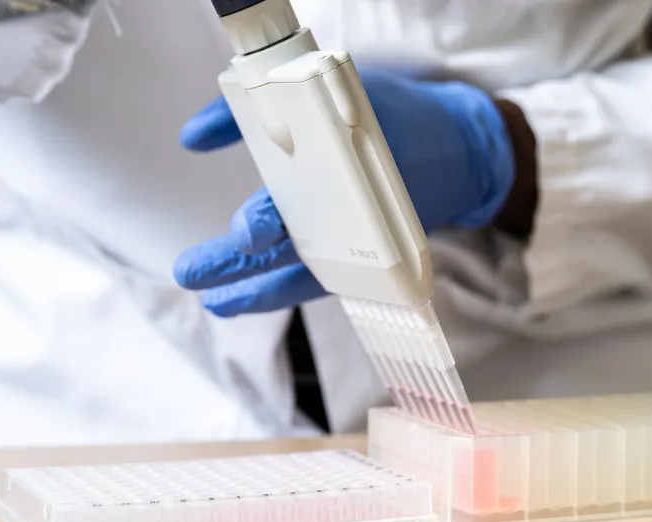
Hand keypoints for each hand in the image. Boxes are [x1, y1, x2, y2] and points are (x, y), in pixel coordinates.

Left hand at [173, 68, 516, 316]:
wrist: (460, 150)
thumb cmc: (394, 114)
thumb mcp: (332, 89)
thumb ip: (256, 112)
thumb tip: (192, 139)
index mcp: (360, 173)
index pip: (311, 203)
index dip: (272, 222)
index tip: (245, 235)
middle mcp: (365, 218)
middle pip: (296, 250)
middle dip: (243, 266)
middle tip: (195, 274)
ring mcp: (369, 245)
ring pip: (306, 278)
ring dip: (255, 291)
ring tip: (214, 301)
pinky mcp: (369, 259)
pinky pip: (320, 281)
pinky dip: (278, 289)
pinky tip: (238, 297)